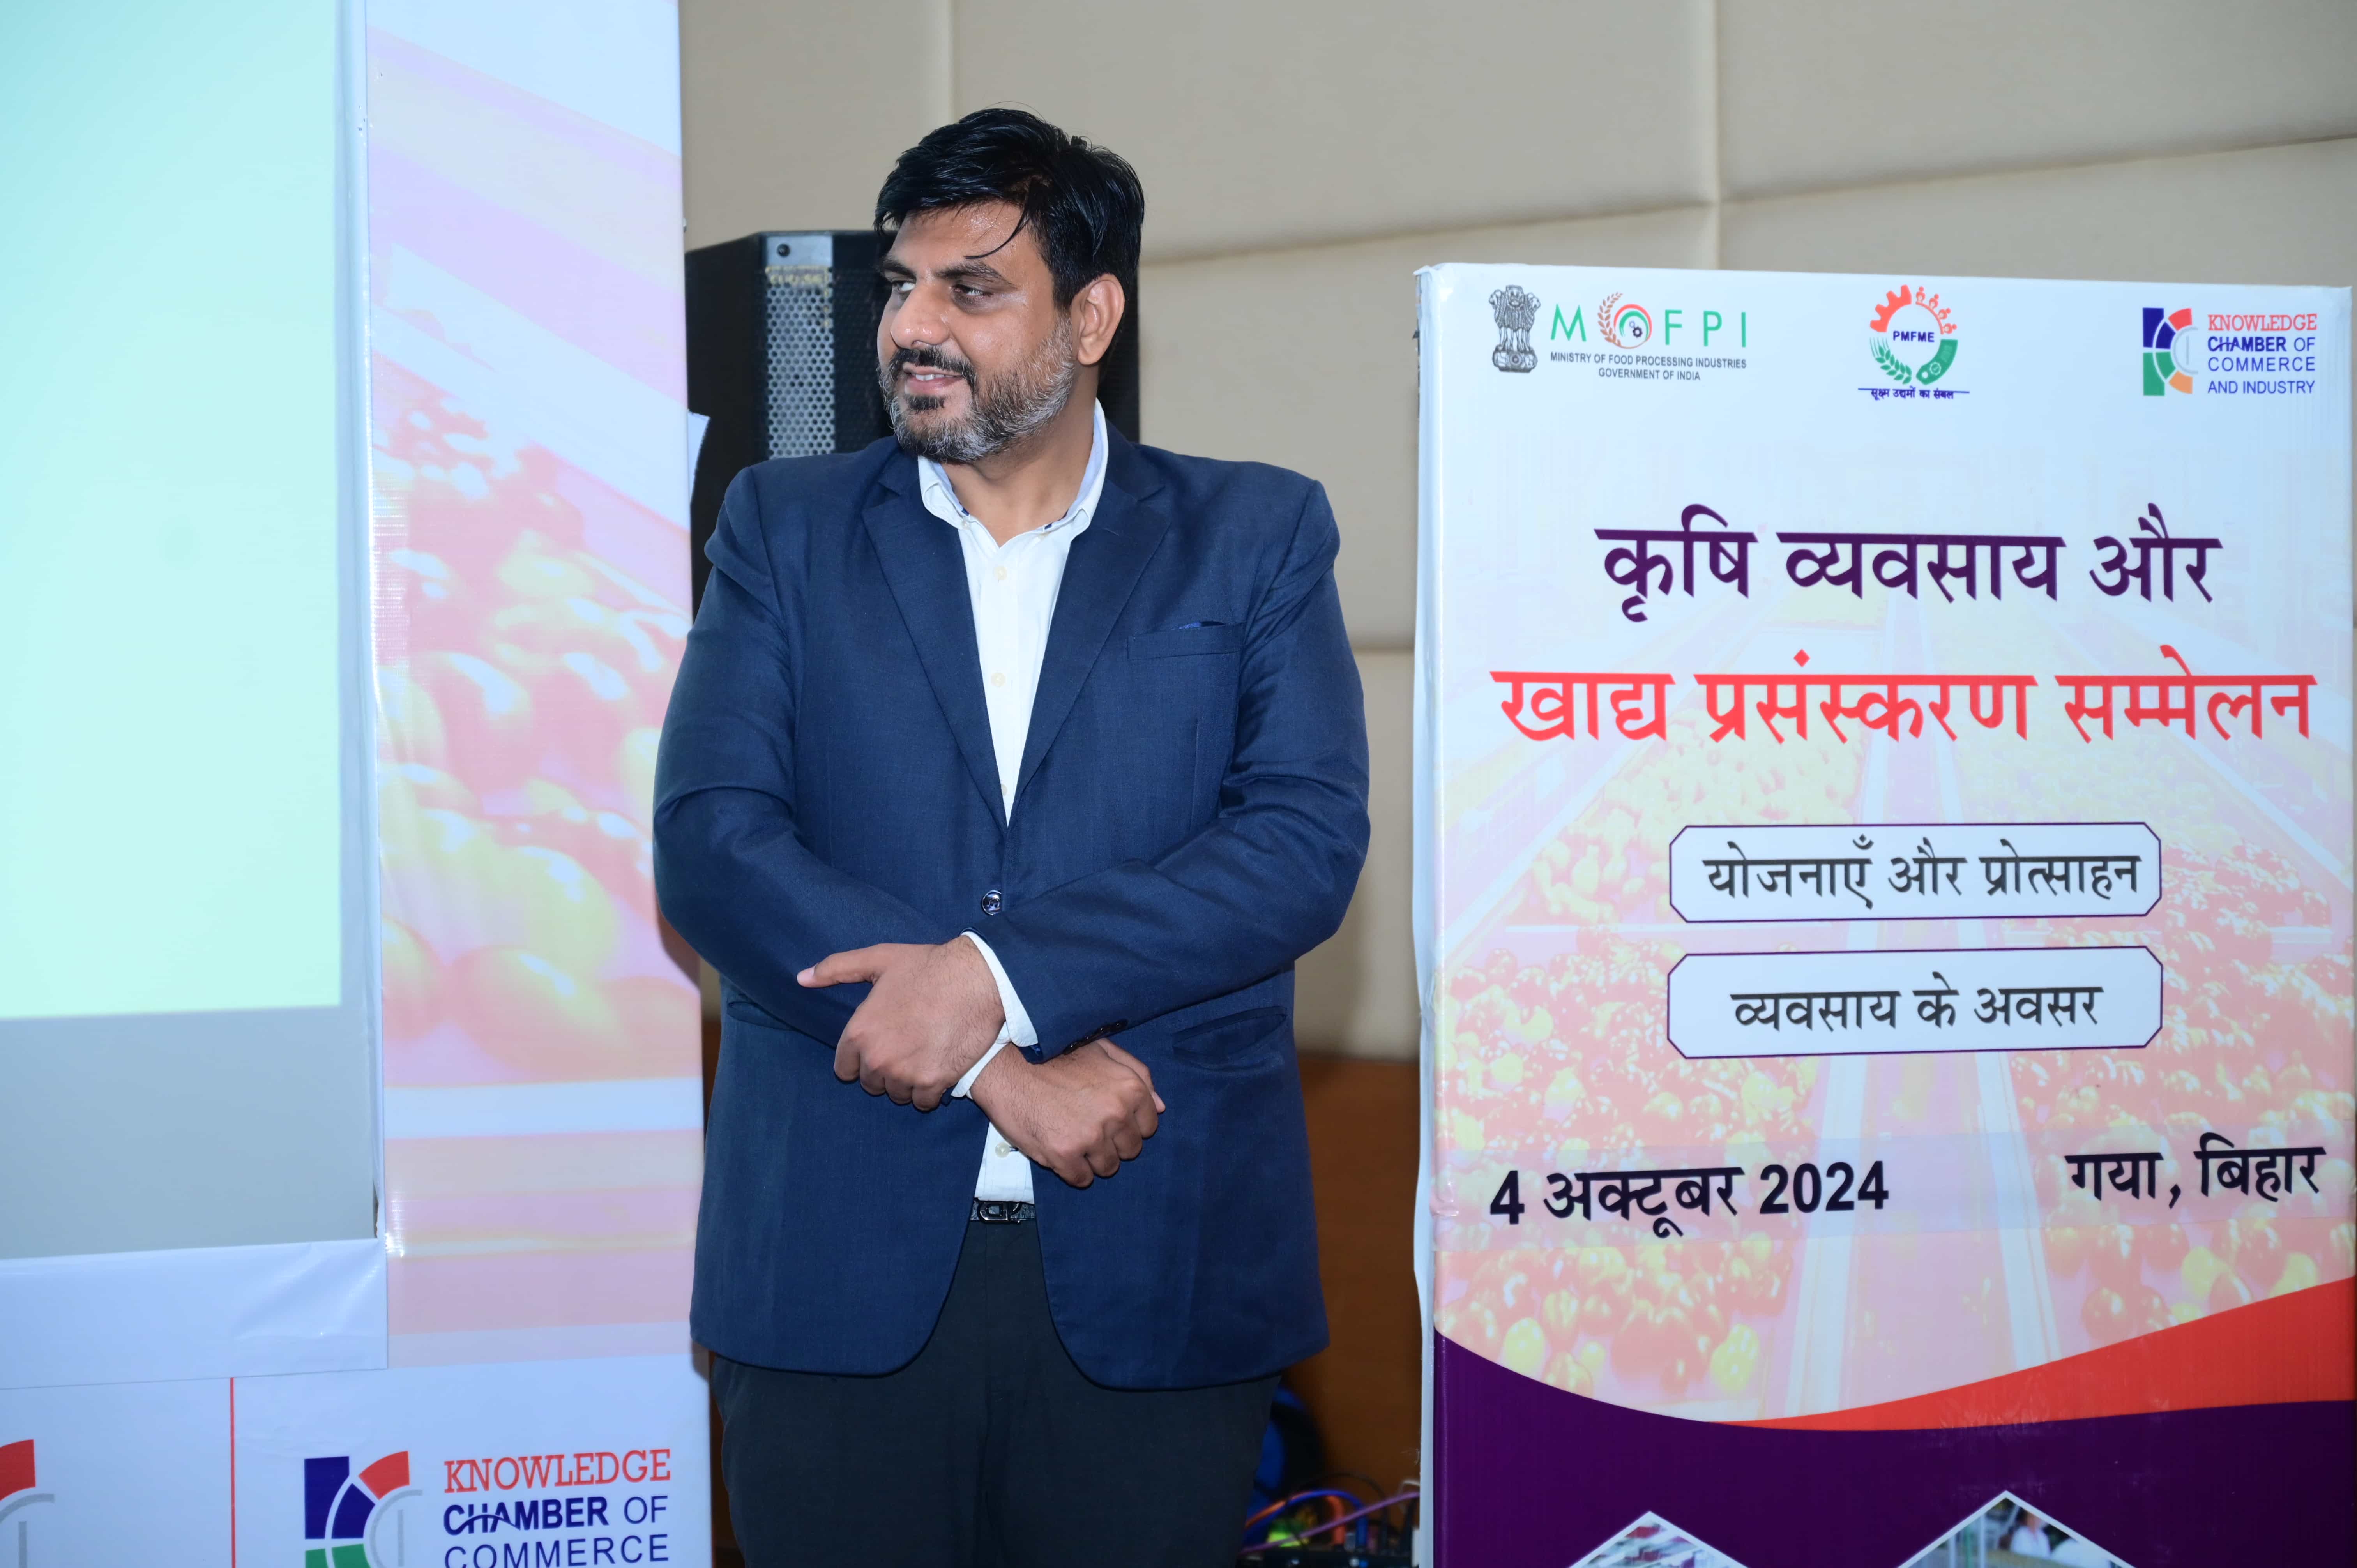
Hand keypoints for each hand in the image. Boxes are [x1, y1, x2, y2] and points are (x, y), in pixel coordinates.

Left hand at [799, 939, 1003, 1110]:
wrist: (977, 979)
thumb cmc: (928, 967)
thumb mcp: (878, 959)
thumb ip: (836, 969)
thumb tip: (801, 979)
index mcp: (860, 1032)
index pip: (844, 1069)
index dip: (859, 1060)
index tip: (877, 1049)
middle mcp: (877, 1057)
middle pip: (871, 1084)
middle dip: (884, 1071)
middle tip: (904, 1049)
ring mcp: (905, 1073)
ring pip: (897, 1095)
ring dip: (906, 1082)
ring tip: (921, 1059)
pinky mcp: (934, 1082)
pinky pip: (923, 1102)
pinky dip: (929, 1092)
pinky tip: (937, 1070)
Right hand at [969, 1039, 1163, 1188]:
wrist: (1007, 1064)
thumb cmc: (1055, 1053)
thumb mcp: (1103, 1050)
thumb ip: (1137, 1075)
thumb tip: (1160, 1106)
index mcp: (1129, 1089)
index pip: (1148, 1126)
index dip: (1128, 1125)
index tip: (1110, 1120)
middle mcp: (1116, 1114)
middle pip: (1130, 1150)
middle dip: (1113, 1144)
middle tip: (1088, 1129)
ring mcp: (1091, 1136)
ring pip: (1108, 1168)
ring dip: (1093, 1159)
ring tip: (1073, 1138)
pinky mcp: (1064, 1154)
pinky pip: (1081, 1178)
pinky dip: (1072, 1170)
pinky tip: (1060, 1152)